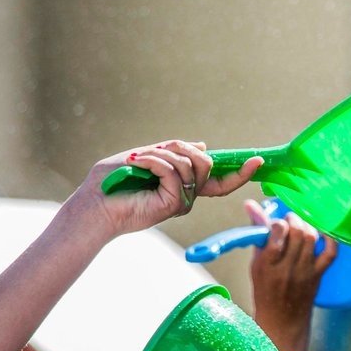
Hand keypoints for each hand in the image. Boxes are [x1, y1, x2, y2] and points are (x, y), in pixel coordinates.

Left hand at [63, 141, 262, 240]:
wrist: (93, 204)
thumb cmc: (111, 183)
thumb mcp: (144, 156)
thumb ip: (170, 151)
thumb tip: (202, 146)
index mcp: (181, 185)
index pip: (218, 180)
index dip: (239, 171)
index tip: (257, 160)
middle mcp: (186, 196)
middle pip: (207, 164)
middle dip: (184, 149)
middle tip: (157, 150)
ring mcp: (181, 202)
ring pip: (191, 166)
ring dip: (162, 155)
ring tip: (137, 161)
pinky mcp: (174, 204)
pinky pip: (174, 172)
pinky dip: (154, 161)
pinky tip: (136, 163)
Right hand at [247, 201, 336, 350]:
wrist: (282, 321)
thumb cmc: (265, 292)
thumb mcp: (255, 264)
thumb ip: (257, 236)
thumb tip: (251, 206)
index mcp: (266, 265)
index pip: (276, 235)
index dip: (278, 223)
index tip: (276, 223)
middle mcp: (287, 268)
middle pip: (297, 233)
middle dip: (294, 220)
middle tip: (290, 220)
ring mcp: (305, 272)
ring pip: (312, 239)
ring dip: (308, 226)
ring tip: (301, 226)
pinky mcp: (319, 275)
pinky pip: (330, 253)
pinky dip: (330, 240)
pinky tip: (324, 234)